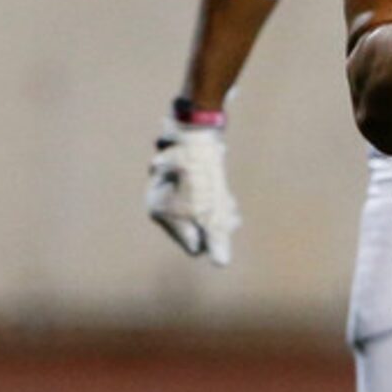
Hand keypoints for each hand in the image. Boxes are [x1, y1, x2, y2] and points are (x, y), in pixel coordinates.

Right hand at [147, 120, 238, 265]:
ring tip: (229, 201)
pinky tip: (224, 192)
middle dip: (217, 223)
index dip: (212, 238)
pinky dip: (215, 195)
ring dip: (219, 209)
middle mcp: (159, 200)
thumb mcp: (210, 208)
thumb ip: (215, 236)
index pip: (192, 244)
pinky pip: (201, 194)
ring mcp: (169, 186)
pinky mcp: (183, 174)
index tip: (224, 226)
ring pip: (201, 210)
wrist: (198, 129)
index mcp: (159, 212)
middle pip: (197, 227)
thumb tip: (221, 262)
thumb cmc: (200, 171)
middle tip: (232, 214)